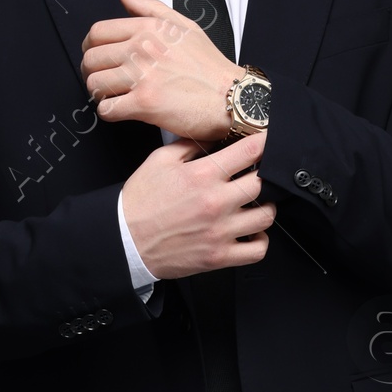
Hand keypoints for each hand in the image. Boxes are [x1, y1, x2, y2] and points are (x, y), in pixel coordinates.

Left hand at [82, 0, 241, 146]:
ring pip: (95, 84)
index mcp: (149, 28)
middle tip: (102, 80)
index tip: (95, 57)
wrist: (230, 97)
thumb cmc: (210, 67)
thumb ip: (151, 8)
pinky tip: (121, 110)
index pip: (98, 32)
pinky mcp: (144, 103)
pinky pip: (107, 108)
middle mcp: (142, 49)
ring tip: (112, 95)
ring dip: (99, 93)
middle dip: (91, 72)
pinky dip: (109, 112)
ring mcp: (141, 76)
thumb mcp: (185, 26)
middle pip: (91, 59)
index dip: (90, 47)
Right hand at [120, 133, 272, 280]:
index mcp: (202, 175)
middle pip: (262, 183)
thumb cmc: (139, 203)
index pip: (249, 151)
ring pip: (266, 217)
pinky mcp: (219, 256)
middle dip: (263, 175)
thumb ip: (189, 145)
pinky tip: (252, 233)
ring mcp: (220, 231)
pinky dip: (261, 241)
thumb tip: (213, 135)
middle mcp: (215, 202)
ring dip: (265, 207)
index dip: (264, 142)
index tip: (266, 142)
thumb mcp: (159, 160)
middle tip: (256, 175)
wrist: (125, 240)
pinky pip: (257, 250)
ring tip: (255, 204)